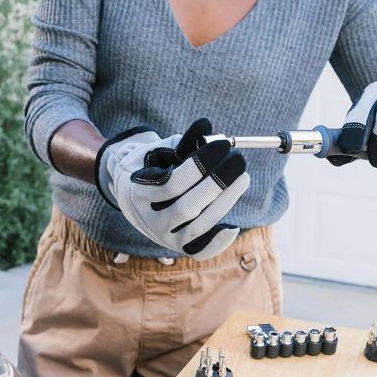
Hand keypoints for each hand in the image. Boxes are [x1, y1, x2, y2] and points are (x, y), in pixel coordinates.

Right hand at [94, 118, 249, 258]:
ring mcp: (164, 237)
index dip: (201, 164)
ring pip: (198, 226)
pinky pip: (200, 250)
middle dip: (218, 183)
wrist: (132, 194)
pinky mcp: (178, 247)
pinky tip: (234, 227)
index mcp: (140, 193)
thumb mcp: (160, 151)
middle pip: (188, 207)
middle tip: (239, 162)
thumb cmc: (152, 166)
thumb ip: (183, 142)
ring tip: (243, 179)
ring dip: (225, 202)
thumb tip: (207, 127)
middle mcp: (150, 220)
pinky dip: (217, 241)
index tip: (223, 145)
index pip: (175, 182)